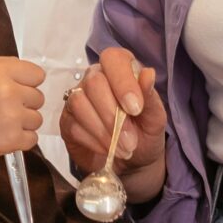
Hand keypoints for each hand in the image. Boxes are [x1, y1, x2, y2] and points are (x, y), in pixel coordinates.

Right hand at [0, 55, 45, 157]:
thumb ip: (7, 63)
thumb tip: (33, 74)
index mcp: (0, 70)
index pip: (38, 75)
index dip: (27, 83)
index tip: (13, 89)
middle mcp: (7, 92)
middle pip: (39, 98)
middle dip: (24, 103)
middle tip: (2, 107)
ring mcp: (11, 117)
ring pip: (37, 119)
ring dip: (23, 122)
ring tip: (1, 121)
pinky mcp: (11, 139)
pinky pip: (33, 138)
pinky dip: (20, 139)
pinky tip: (3, 134)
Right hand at [61, 47, 167, 199]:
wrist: (132, 162)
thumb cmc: (144, 133)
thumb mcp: (154, 118)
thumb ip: (150, 97)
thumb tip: (148, 73)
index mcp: (120, 69)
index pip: (113, 59)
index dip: (123, 82)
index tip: (135, 109)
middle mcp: (95, 78)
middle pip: (93, 82)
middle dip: (112, 114)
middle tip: (130, 140)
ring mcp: (77, 98)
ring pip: (79, 103)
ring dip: (103, 130)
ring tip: (123, 149)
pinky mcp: (67, 120)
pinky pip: (73, 125)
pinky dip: (94, 141)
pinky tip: (109, 150)